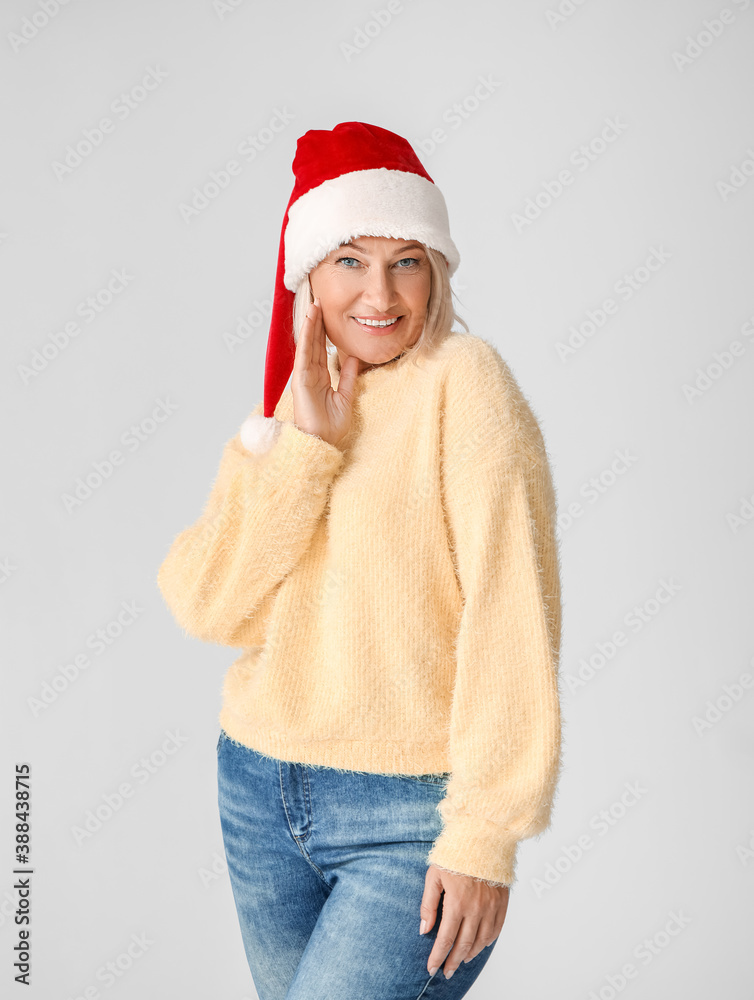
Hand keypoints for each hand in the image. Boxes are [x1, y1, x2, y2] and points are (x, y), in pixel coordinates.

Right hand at [291, 297, 358, 448]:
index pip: (321, 348)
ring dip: (310, 323)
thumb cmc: (331, 426)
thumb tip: (353, 358)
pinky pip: (304, 353)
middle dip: (316, 321)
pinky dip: (307, 337)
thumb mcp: (346, 396)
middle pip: (314, 342)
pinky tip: (309, 322)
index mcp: (320, 377)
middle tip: (319, 300)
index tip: (326, 312)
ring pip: (308, 344)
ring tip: (314, 304)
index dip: (323, 330)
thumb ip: (347, 376)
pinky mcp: (301, 379)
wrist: (322, 442)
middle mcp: (310, 373)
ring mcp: (304, 375)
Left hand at [420, 865, 508, 979]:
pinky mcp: (502, 902)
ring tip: (461, 960)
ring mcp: (491, 907)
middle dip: (453, 961)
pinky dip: (488, 941)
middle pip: (464, 944)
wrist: (483, 836)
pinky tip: (480, 945)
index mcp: (457, 902)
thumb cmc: (455, 854)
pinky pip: (496, 930)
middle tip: (446, 972)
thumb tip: (424, 930)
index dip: (438, 956)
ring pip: (482, 941)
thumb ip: (428, 905)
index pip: (445, 939)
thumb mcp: (434, 875)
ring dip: (470, 954)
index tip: (432, 968)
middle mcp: (476, 909)